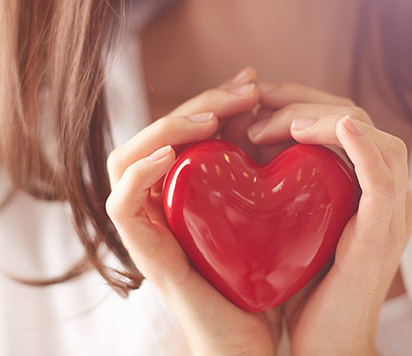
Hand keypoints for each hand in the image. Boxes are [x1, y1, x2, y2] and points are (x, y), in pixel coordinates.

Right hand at [106, 68, 281, 355]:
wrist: (263, 343)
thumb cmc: (269, 279)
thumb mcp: (272, 210)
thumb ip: (267, 169)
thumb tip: (291, 114)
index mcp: (188, 192)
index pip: (184, 130)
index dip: (213, 100)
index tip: (251, 82)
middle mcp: (163, 204)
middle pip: (157, 135)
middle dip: (200, 104)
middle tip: (244, 89)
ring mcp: (149, 228)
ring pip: (125, 159)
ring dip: (166, 128)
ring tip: (211, 119)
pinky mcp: (145, 254)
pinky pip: (121, 205)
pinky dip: (139, 172)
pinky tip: (173, 154)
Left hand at [248, 82, 411, 355]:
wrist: (323, 347)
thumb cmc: (305, 289)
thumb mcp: (294, 223)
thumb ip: (286, 184)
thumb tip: (245, 140)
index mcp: (370, 188)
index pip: (345, 120)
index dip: (303, 100)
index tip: (257, 99)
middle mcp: (390, 194)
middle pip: (360, 119)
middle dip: (306, 100)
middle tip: (258, 101)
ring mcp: (392, 213)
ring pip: (376, 137)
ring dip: (325, 118)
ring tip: (278, 123)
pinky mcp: (382, 234)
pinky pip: (382, 179)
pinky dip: (363, 147)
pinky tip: (338, 127)